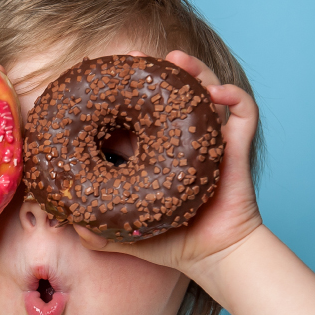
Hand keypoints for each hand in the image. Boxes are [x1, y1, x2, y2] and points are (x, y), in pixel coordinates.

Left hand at [73, 49, 262, 281]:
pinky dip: (234, 97)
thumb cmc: (173, 245)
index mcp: (155, 152)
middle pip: (173, 91)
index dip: (126, 92)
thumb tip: (71, 225)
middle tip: (137, 57)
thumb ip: (99, 233)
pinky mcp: (237, 148)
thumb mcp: (127, 236)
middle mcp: (183, 139)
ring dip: (194, 71)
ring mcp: (211, 139)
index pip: (139, 112)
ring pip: (206, 91)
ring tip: (177, 60)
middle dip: (157, 70)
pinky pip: (243, 113)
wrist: (213, 257)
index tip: (109, 75)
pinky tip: (217, 93)